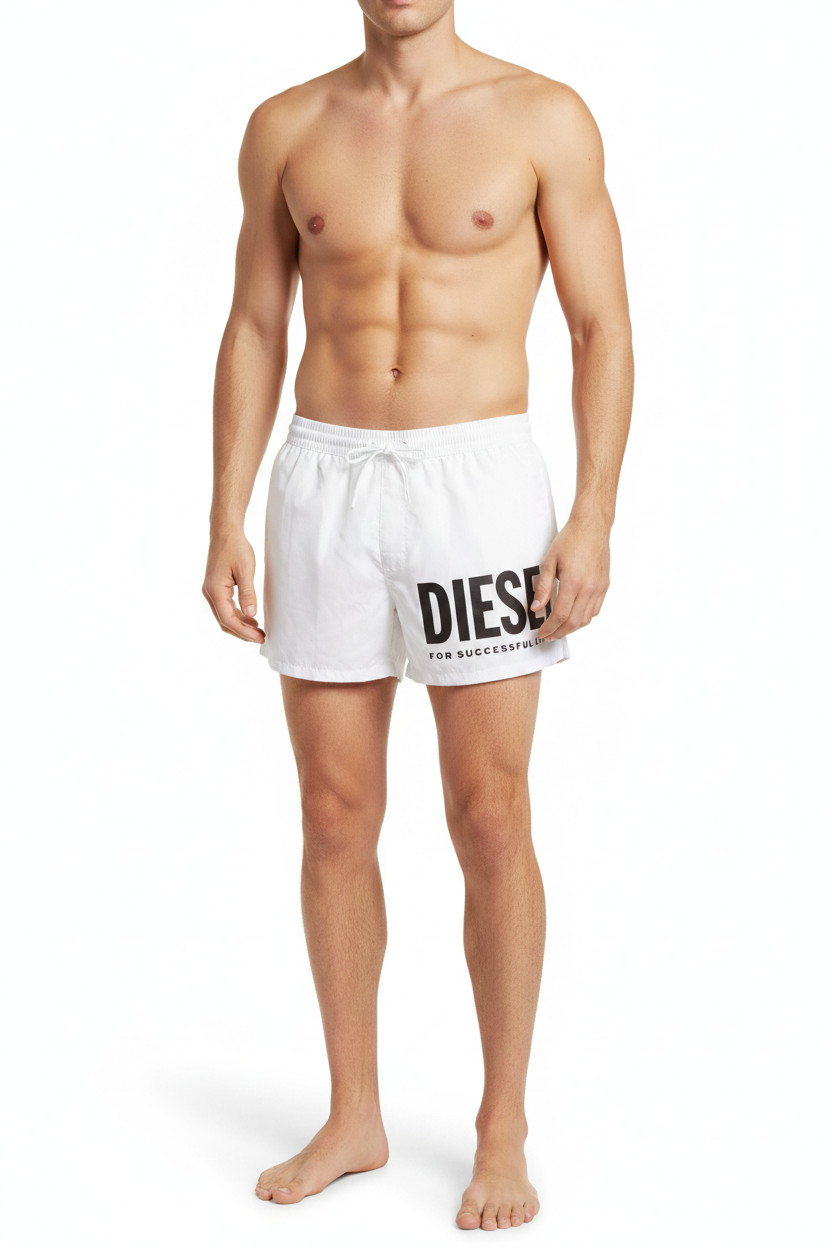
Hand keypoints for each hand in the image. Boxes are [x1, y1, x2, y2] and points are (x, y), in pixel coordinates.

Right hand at [202, 531, 265, 642]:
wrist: (225, 532)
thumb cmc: (236, 547)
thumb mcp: (246, 570)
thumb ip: (248, 593)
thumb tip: (251, 615)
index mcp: (215, 590)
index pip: (228, 619)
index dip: (244, 631)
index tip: (259, 637)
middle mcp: (210, 593)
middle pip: (224, 621)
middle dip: (243, 632)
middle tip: (261, 637)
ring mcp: (211, 590)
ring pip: (224, 616)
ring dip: (240, 625)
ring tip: (258, 630)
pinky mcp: (216, 588)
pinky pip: (225, 607)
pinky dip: (237, 615)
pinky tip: (250, 618)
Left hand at [531, 513, 610, 640]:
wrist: (592, 527)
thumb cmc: (570, 540)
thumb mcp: (549, 561)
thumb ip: (543, 587)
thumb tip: (536, 608)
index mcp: (573, 582)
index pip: (560, 615)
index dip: (549, 628)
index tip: (541, 633)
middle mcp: (589, 588)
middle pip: (574, 622)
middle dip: (559, 632)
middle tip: (548, 636)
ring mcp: (599, 588)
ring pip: (586, 619)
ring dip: (572, 628)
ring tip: (559, 629)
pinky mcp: (604, 585)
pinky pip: (595, 609)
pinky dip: (584, 618)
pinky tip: (574, 617)